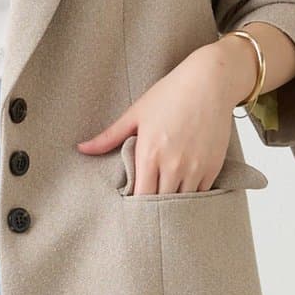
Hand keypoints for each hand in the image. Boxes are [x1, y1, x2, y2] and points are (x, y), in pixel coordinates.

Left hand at [76, 38, 253, 194]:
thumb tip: (82, 149)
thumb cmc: (171, 94)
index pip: (140, 197)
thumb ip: (109, 137)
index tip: (130, 208)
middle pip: (160, 205)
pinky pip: (201, 194)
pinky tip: (183, 193)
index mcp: (150, 154)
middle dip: (153, 211)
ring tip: (165, 207)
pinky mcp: (212, 167)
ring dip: (173, 205)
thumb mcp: (136, 113)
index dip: (135, 207)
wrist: (210, 81)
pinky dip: (192, 197)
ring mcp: (195, 167)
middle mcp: (173, 165)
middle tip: (146, 213)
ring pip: (182, 203)